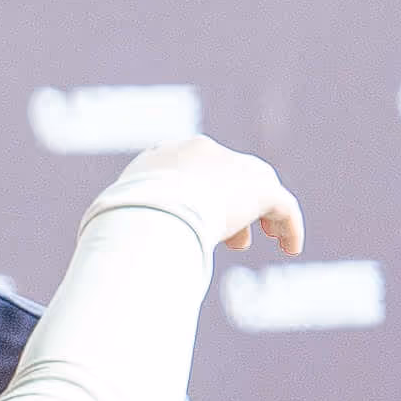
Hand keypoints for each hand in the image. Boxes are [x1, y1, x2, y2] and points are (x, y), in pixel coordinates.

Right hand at [106, 136, 299, 257]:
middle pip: (230, 173)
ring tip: (270, 238)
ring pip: (260, 186)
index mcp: (166, 154)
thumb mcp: (112, 217)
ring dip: (264, 213)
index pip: (192, 168)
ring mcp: (233, 167)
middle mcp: (203, 152)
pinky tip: (291, 248)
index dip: (198, 193)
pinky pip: (283, 206)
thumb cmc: (120, 222)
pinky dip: (290, 226)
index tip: (196, 220)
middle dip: (233, 204)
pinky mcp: (260, 188)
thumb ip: (122, 222)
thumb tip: (109, 248)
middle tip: (236, 240)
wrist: (149, 212)